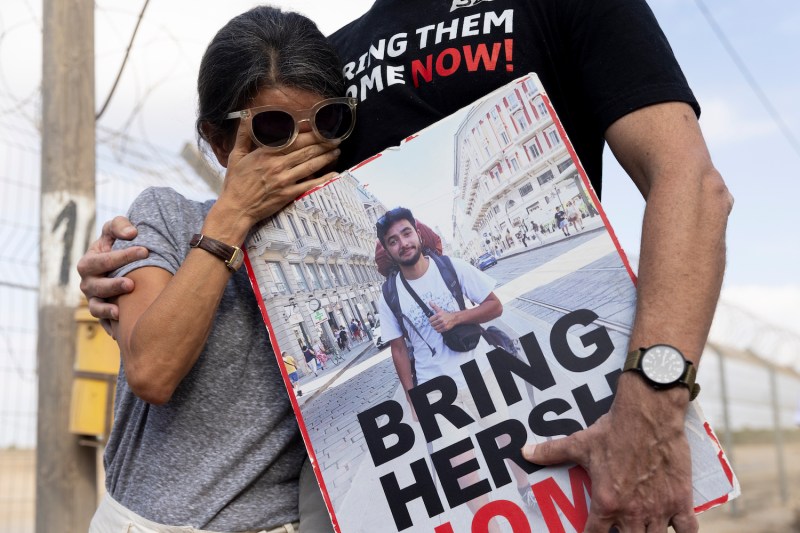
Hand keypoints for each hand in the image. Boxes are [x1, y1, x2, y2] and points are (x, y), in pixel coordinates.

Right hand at [77, 216, 147, 334]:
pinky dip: (110, 327)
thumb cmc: (119, 244)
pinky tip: (120, 333)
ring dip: (107, 310)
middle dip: (113, 285)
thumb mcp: (116, 230)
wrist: (121, 264)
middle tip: (131, 284)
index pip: (103, 260)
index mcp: (89, 262)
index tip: (146, 251)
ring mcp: (94, 299)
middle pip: (96, 286)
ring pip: (96, 307)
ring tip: (120, 311)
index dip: (123, 256)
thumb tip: (132, 233)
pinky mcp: (103, 314)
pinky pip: (103, 323)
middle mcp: (88, 282)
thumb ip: (120, 226)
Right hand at [206, 113, 341, 238]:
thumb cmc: (235, 182)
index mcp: (266, 153)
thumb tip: (246, 115)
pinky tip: (334, 174)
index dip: (309, 132)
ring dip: (326, 157)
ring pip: (310, 165)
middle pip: (306, 150)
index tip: (320, 127)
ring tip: (336, 151)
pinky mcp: (288, 194)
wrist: (236, 208)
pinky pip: (310, 185)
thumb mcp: (236, 155)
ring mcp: (284, 180)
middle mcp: (277, 165)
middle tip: (335, 138)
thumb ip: (244, 134)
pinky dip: (323, 179)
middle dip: (323, 143)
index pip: (293, 138)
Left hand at [428, 302, 458, 332]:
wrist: (453, 318)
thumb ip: (434, 306)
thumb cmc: (445, 314)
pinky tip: (439, 327)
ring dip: (435, 327)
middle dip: (433, 324)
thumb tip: (429, 302)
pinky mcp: (445, 328)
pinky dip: (438, 330)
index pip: (430, 320)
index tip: (432, 320)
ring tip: (437, 325)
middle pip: (432, 324)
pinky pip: (438, 331)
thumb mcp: (439, 310)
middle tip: (435, 323)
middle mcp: (441, 319)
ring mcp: (443, 324)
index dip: (430, 320)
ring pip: (435, 328)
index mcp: (438, 315)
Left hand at [522, 374, 697, 532]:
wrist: (649, 414)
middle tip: (619, 528)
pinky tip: (675, 529)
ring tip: (641, 528)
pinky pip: (688, 530)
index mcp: (606, 501)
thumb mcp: (579, 442)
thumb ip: (551, 452)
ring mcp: (659, 508)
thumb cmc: (613, 430)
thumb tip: (524, 451)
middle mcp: (632, 511)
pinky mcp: (681, 500)